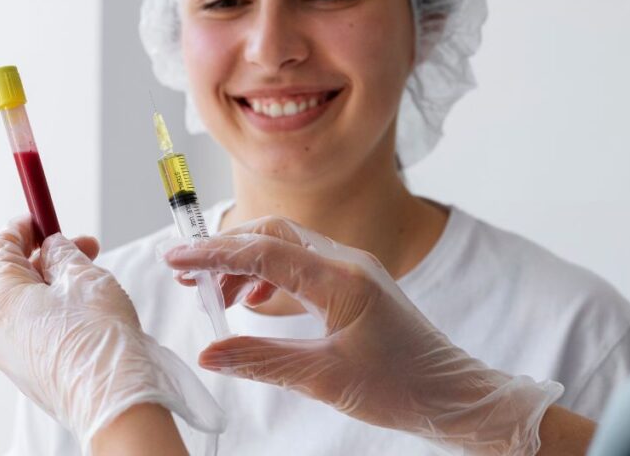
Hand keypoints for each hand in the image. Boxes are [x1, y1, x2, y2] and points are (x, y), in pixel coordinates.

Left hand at [0, 215, 224, 452]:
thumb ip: (63, 253)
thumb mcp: (84, 276)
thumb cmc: (99, 340)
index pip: (0, 248)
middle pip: (15, 277)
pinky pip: (38, 332)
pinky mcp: (33, 375)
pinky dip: (58, 314)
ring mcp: (13, 356)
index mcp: (1, 299)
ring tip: (94, 282)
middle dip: (48, 257)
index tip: (44, 218)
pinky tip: (89, 314)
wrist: (115, 401)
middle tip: (85, 248)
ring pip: (29, 307)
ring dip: (57, 286)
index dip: (23, 228)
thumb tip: (53, 248)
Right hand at [166, 216, 562, 455]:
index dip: (213, 254)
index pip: (263, 252)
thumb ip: (262, 360)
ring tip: (211, 293)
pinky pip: (300, 263)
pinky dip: (267, 274)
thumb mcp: (324, 379)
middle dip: (224, 249)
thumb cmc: (400, 387)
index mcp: (341, 279)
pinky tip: (251, 300)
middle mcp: (346, 262)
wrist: (453, 395)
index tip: (175, 260)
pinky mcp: (353, 284)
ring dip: (244, 261)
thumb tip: (208, 352)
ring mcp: (352, 270)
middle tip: (185, 272)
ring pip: (285, 246)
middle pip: (272, 234)